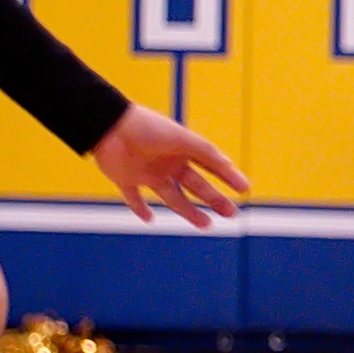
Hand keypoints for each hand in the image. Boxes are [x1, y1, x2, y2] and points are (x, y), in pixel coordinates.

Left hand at [92, 104, 248, 228]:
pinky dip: (140, 209)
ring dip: (189, 211)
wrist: (109, 126)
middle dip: (215, 199)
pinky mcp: (126, 179)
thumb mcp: (182, 139)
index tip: (244, 188)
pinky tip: (150, 219)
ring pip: (172, 197)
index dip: (228, 176)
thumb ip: (205, 152)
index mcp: (183, 149)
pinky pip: (134, 199)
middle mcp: (168, 162)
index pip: (210, 165)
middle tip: (232, 213)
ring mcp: (148, 172)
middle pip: (196, 185)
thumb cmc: (148, 128)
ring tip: (207, 225)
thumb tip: (230, 166)